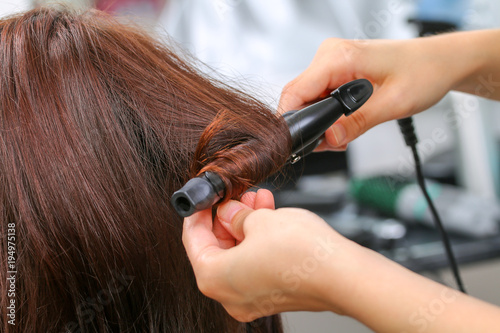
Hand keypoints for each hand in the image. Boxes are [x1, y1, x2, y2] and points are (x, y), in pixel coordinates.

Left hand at [182, 189, 357, 321]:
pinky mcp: (274, 294)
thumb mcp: (260, 220)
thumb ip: (236, 215)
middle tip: (237, 196)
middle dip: (228, 217)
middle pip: (217, 249)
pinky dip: (259, 240)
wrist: (344, 276)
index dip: (197, 215)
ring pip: (239, 254)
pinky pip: (256, 262)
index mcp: (215, 279)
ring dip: (246, 224)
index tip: (203, 201)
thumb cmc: (303, 254)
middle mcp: (231, 295)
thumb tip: (230, 212)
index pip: (193, 242)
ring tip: (257, 199)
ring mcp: (254, 297)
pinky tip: (270, 215)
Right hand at [278, 37, 463, 150]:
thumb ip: (358, 123)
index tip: (300, 143)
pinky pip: (319, 96)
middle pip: (298, 97)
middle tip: (334, 143)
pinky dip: (327, 115)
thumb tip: (329, 138)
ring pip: (307, 99)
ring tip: (346, 133)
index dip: (293, 121)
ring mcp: (332, 62)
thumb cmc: (424, 72)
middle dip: (311, 125)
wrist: (440, 62)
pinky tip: (345, 123)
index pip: (296, 91)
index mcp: (340, 57)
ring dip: (321, 122)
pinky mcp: (336, 71)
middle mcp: (331, 55)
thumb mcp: (393, 104)